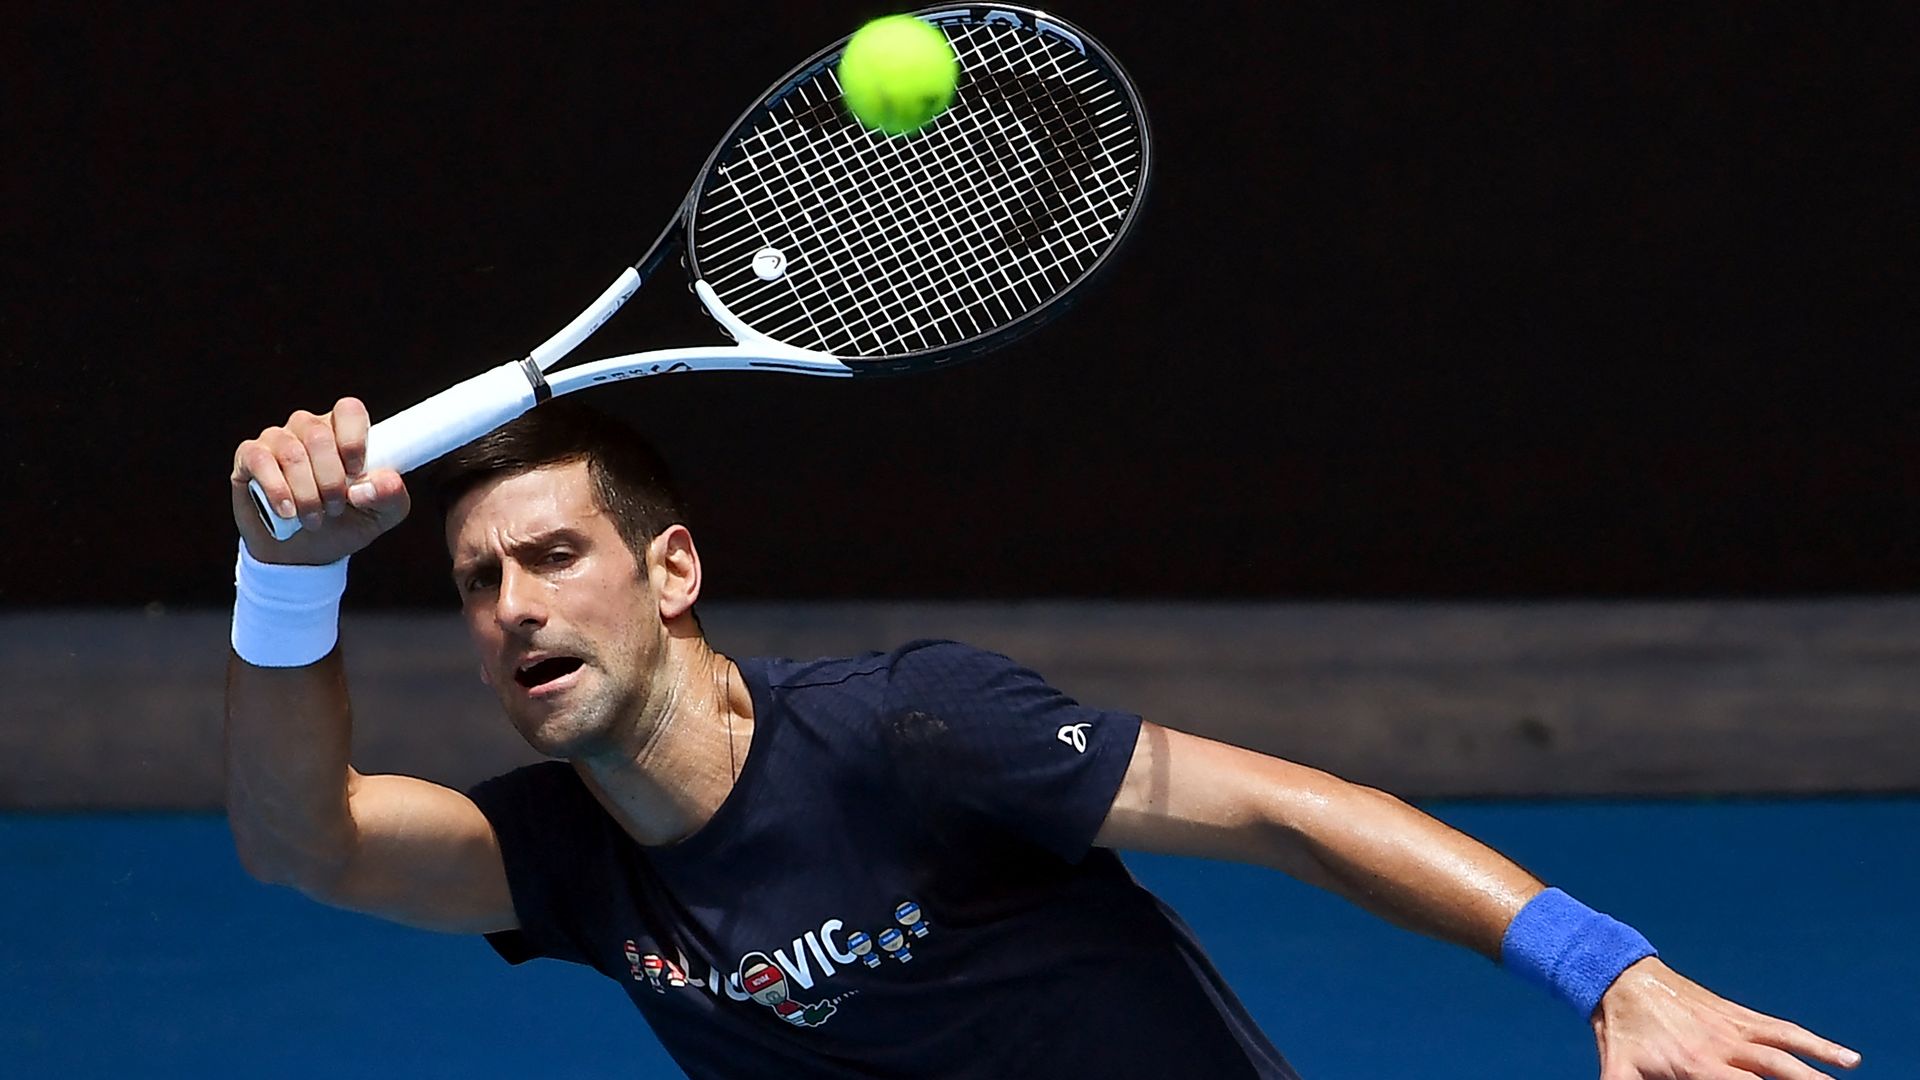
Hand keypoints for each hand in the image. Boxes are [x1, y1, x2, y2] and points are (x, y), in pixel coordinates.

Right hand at [230, 397, 409, 565]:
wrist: (304, 554)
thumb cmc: (346, 523)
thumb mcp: (382, 515)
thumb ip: (391, 495)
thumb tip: (370, 485)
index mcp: (343, 431)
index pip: (349, 410)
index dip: (354, 439)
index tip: (357, 473)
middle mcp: (309, 428)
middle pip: (319, 435)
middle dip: (331, 480)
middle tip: (335, 508)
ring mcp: (277, 439)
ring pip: (291, 452)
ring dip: (306, 493)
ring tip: (314, 519)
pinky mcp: (249, 457)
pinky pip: (260, 460)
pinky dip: (277, 490)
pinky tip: (287, 512)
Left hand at [1592, 957, 1860, 1078]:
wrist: (1621, 977)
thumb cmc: (1620, 1030)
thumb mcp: (1616, 1071)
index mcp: (1697, 1066)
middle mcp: (1723, 1046)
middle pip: (1777, 1073)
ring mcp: (1734, 1028)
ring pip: (1787, 1051)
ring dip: (1820, 1066)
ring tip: (1851, 1073)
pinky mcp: (1739, 1015)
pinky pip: (1782, 1030)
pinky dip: (1814, 1042)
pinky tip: (1844, 1057)